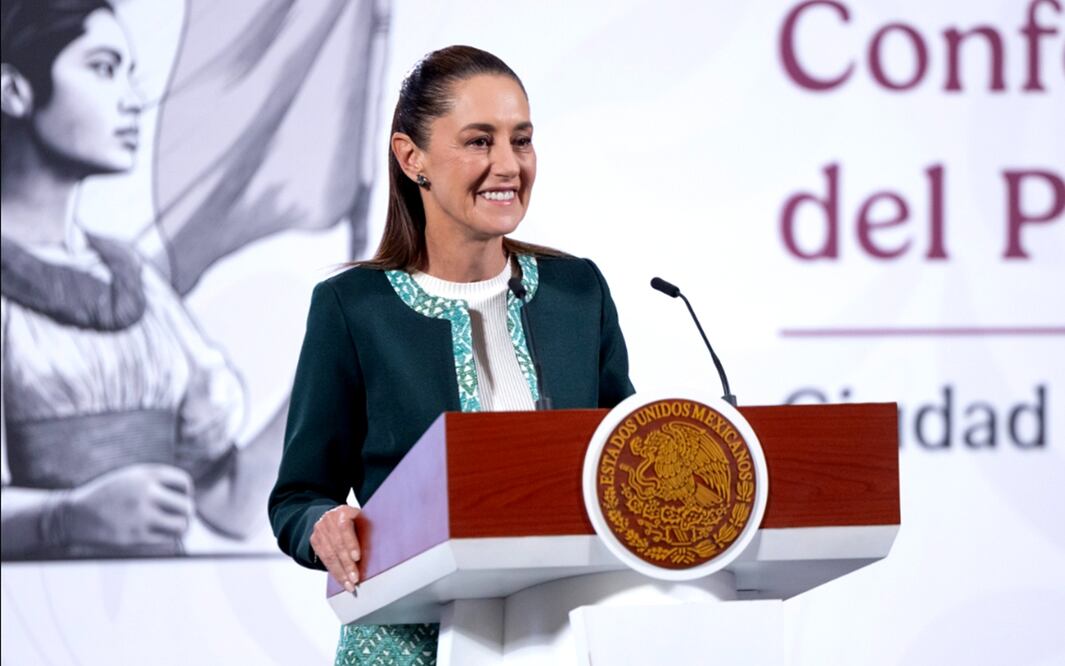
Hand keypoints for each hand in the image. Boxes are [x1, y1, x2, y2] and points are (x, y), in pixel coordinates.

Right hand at [62, 464, 193, 546]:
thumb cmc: (108, 495)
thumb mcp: (131, 477)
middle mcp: (146, 493)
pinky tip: (160, 533)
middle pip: (187, 505)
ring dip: (182, 526)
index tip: (178, 497)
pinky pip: (167, 539)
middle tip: (180, 514)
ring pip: (182, 525)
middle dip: (186, 511)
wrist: (75, 515)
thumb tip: (188, 495)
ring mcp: (141, 516)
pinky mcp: (136, 537)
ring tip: (176, 526)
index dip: (185, 492)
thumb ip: (157, 481)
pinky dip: (168, 537)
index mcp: (146, 475)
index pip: (184, 483)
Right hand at [310, 505, 360, 592]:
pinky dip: (334, 572)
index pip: (345, 527)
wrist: (331, 515)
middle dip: (347, 564)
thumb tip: (382, 547)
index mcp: (343, 511)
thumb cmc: (353, 519)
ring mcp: (320, 530)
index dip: (351, 543)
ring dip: (340, 573)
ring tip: (349, 585)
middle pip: (337, 545)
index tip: (357, 557)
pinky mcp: (315, 541)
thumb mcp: (361, 518)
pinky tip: (341, 580)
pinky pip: (324, 559)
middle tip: (355, 578)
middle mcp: (329, 519)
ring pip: (329, 555)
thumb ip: (366, 529)